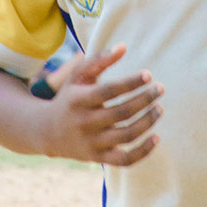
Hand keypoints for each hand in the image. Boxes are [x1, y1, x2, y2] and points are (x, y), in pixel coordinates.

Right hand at [42, 43, 163, 165]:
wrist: (46, 131)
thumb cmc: (69, 97)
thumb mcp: (78, 76)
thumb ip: (99, 59)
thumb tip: (123, 47)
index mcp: (78, 99)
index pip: (109, 90)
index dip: (131, 82)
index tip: (149, 74)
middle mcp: (84, 122)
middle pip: (121, 112)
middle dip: (145, 99)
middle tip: (160, 89)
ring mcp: (91, 142)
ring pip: (126, 135)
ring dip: (148, 121)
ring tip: (159, 109)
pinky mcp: (98, 158)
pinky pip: (125, 160)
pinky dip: (143, 151)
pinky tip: (156, 137)